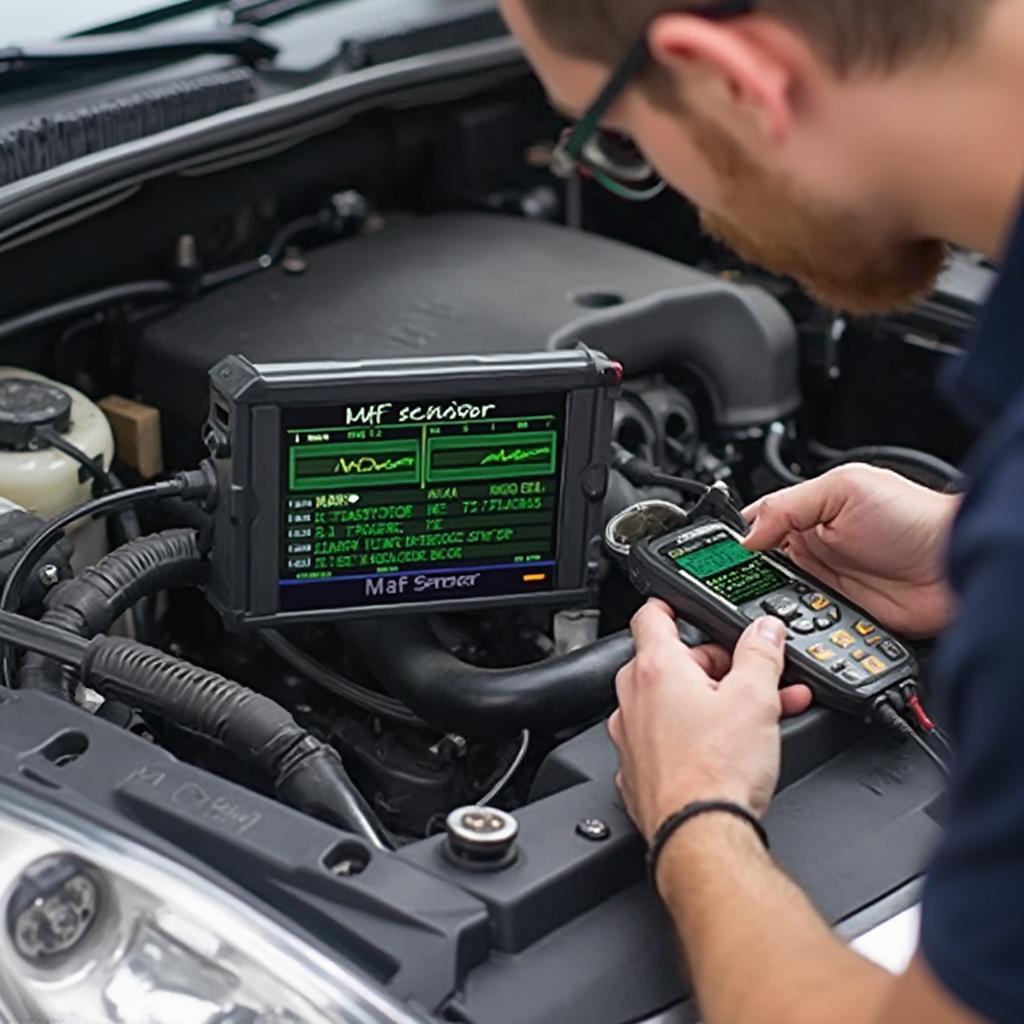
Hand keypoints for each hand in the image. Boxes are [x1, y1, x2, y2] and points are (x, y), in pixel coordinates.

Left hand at [610, 600, 812, 841]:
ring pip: (671, 703)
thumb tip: (765, 630)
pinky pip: (665, 739)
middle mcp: (633, 698)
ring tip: (755, 715)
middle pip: (671, 663)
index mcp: (654, 669)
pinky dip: (693, 736)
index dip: (671, 604)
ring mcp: (630, 736)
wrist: (700, 835)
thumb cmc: (716, 770)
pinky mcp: (638, 770)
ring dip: (709, 702)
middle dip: (714, 667)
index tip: (685, 605)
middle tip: (752, 679)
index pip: (651, 615)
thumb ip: (761, 654)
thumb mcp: (755, 698)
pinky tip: (727, 749)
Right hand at [744, 465, 958, 636]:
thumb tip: (746, 535)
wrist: (957, 566)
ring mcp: (825, 584)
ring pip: (777, 600)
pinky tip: (790, 627)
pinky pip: (806, 626)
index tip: (718, 558)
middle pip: (759, 567)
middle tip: (735, 587)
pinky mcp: (840, 615)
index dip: (734, 541)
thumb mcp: (844, 489)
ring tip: (764, 608)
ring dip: (771, 606)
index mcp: (807, 512)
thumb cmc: (915, 517)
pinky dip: (796, 629)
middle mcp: (813, 548)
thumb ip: (788, 506)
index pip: (755, 525)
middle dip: (746, 578)